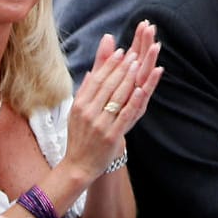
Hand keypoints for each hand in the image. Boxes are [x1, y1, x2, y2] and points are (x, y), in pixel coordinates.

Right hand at [68, 27, 161, 177]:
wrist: (78, 165)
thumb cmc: (79, 137)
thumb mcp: (77, 112)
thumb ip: (85, 92)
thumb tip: (90, 72)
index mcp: (80, 104)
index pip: (97, 79)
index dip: (110, 64)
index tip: (121, 51)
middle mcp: (88, 112)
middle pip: (108, 85)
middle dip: (122, 67)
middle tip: (134, 54)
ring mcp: (100, 124)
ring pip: (117, 97)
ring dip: (129, 79)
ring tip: (139, 65)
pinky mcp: (111, 136)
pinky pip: (124, 115)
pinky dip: (132, 101)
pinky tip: (140, 89)